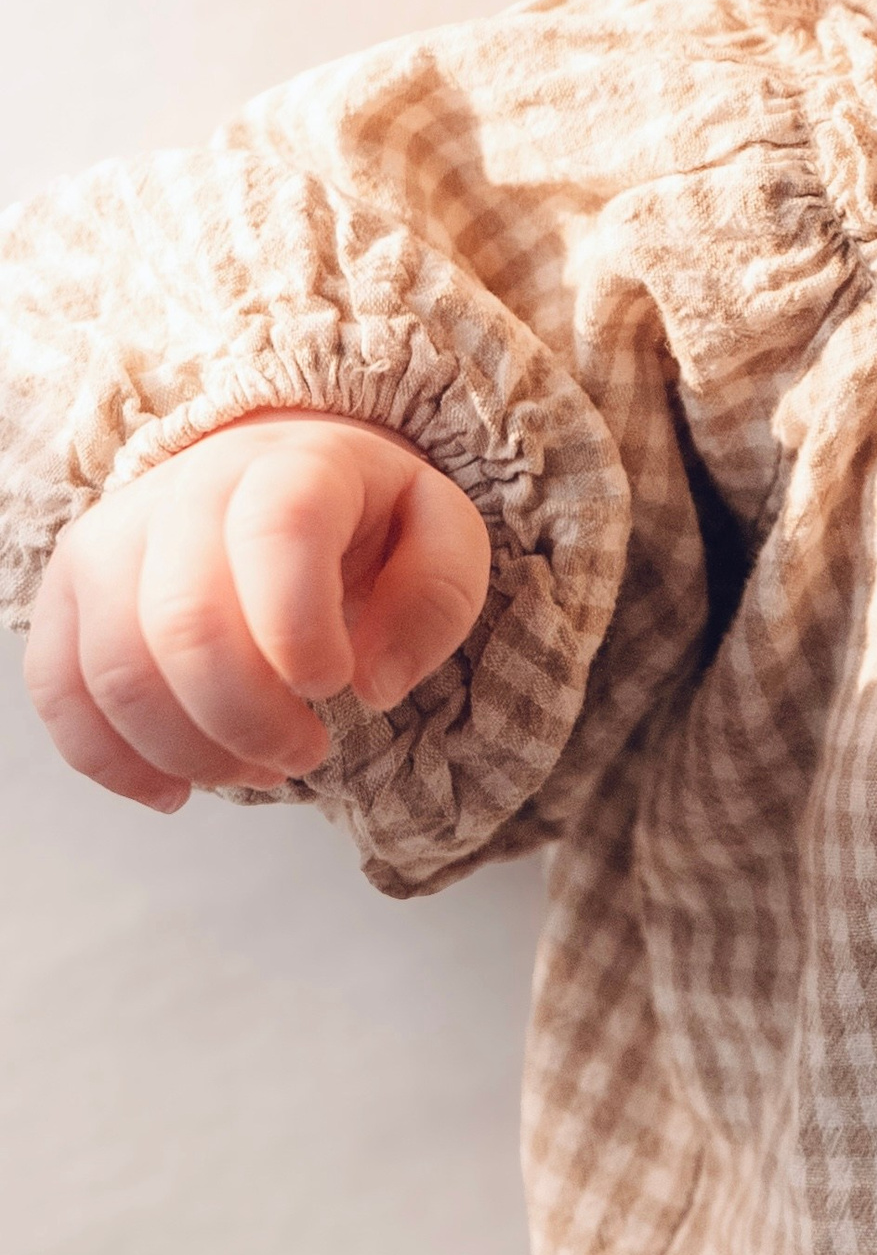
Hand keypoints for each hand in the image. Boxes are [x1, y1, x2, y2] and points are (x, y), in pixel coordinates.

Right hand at [23, 412, 489, 812]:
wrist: (272, 474)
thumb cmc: (366, 519)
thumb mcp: (440, 532)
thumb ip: (436, 597)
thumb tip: (376, 685)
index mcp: (290, 464)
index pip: (277, 532)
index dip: (300, 628)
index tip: (335, 683)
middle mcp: (185, 490)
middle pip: (184, 622)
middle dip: (250, 720)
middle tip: (307, 751)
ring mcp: (112, 539)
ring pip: (118, 670)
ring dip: (192, 751)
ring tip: (256, 770)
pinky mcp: (68, 592)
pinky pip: (58, 690)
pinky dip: (112, 762)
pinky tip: (175, 790)